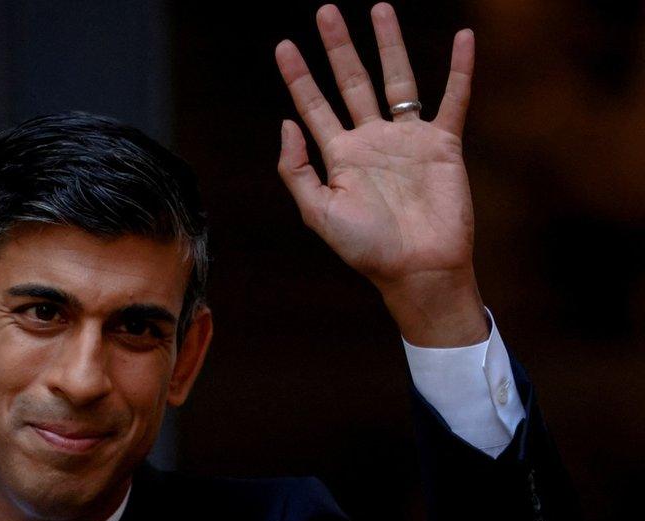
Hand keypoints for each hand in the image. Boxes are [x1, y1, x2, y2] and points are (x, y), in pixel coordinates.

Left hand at [275, 3, 488, 346]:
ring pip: (397, 80)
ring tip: (379, 8)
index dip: (298, 77)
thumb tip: (286, 123)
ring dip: (389, 44)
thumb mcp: (318, 212)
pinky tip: (463, 37)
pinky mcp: (443, 144)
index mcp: (339, 157)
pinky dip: (460, 69)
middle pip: (351, 82)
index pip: (314, 106)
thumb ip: (298, 169)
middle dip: (338, 47)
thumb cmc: (366, 248)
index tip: (284, 45)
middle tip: (325, 10)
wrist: (417, 268)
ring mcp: (407, 140)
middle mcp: (371, 141)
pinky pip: (453, 98)